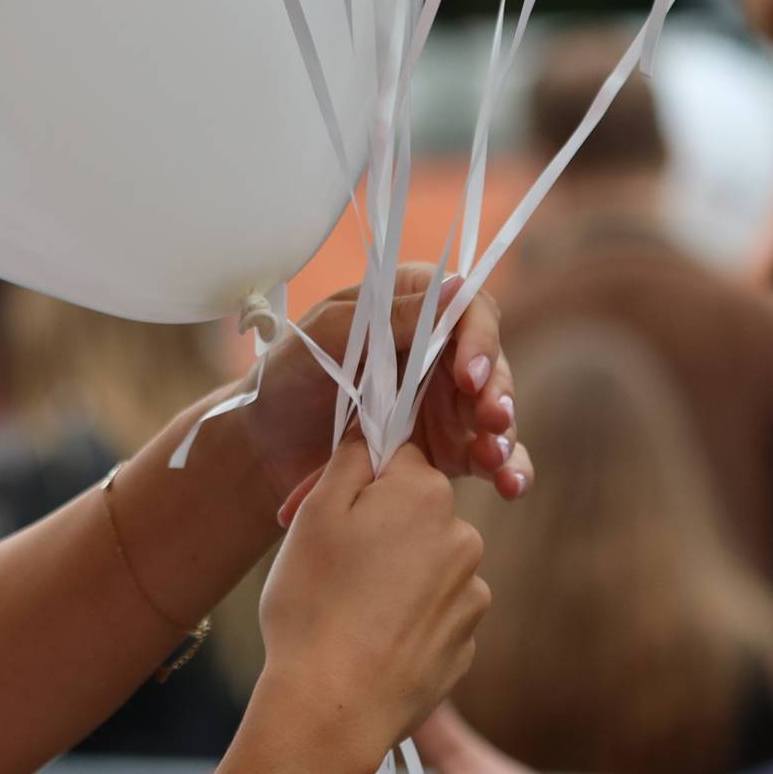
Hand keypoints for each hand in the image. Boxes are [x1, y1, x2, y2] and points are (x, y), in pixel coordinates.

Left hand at [239, 267, 528, 511]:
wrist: (264, 446)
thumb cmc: (287, 377)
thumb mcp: (325, 338)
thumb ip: (385, 317)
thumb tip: (453, 287)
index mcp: (411, 310)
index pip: (468, 310)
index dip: (479, 339)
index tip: (470, 374)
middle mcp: (438, 353)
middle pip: (491, 364)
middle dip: (498, 392)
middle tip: (491, 419)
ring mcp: (447, 403)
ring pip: (498, 413)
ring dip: (505, 434)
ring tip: (495, 459)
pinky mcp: (448, 449)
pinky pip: (490, 458)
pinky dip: (509, 469)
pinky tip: (509, 486)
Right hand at [258, 438, 488, 756]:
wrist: (334, 705)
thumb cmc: (313, 603)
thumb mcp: (314, 515)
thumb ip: (350, 460)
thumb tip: (372, 428)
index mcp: (425, 493)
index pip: (399, 457)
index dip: (359, 480)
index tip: (327, 509)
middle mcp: (463, 536)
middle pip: (416, 512)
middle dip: (378, 527)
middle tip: (328, 563)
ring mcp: (471, 593)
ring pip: (426, 564)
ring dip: (394, 574)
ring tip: (346, 609)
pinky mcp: (467, 642)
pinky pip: (433, 612)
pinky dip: (406, 619)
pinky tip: (369, 639)